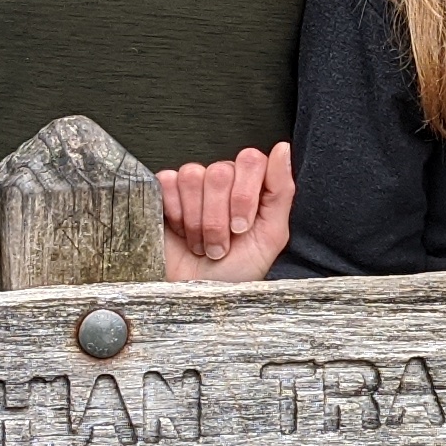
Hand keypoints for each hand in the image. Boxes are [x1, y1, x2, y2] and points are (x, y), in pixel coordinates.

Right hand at [157, 141, 292, 282]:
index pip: (251, 160)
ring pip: (193, 176)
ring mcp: (192, 185)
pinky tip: (179, 232)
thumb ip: (281, 191)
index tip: (241, 227)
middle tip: (219, 244)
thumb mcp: (270, 237)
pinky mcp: (162, 192)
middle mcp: (222, 180)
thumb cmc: (236, 271)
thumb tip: (282, 149)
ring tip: (200, 243)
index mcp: (250, 185)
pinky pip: (167, 182)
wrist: (198, 296)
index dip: (244, 195)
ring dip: (196, 221)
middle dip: (218, 218)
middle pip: (220, 172)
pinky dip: (175, 214)